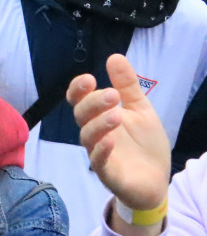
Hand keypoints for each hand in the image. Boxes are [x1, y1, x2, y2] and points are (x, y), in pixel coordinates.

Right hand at [67, 54, 169, 211]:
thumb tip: (114, 56)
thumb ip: (127, 86)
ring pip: (87, 137)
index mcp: (99, 115)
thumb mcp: (140, 110)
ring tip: (116, 115)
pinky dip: (101, 151)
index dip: (78, 89)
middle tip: (112, 95)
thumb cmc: (144, 144)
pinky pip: (98, 162)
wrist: (156, 179)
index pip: (78, 99)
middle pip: (81, 115)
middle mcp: (94, 132)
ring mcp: (99, 153)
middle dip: (92, 103)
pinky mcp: (108, 174)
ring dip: (98, 124)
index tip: (89, 79)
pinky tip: (111, 141)